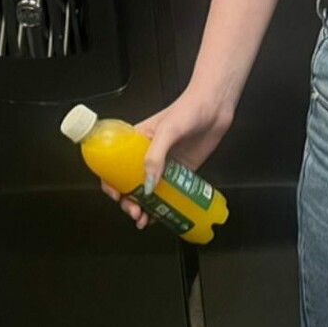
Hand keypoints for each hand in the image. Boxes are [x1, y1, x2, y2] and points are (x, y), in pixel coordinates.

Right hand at [99, 87, 232, 230]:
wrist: (216, 107)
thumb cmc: (190, 108)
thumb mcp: (168, 130)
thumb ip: (156, 156)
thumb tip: (147, 184)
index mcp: (136, 141)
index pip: (114, 164)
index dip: (110, 182)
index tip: (115, 196)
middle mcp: (148, 155)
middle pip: (130, 183)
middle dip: (128, 201)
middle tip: (134, 211)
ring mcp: (165, 165)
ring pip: (148, 192)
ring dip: (144, 208)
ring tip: (145, 219)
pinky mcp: (181, 172)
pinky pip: (169, 193)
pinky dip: (164, 207)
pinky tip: (162, 216)